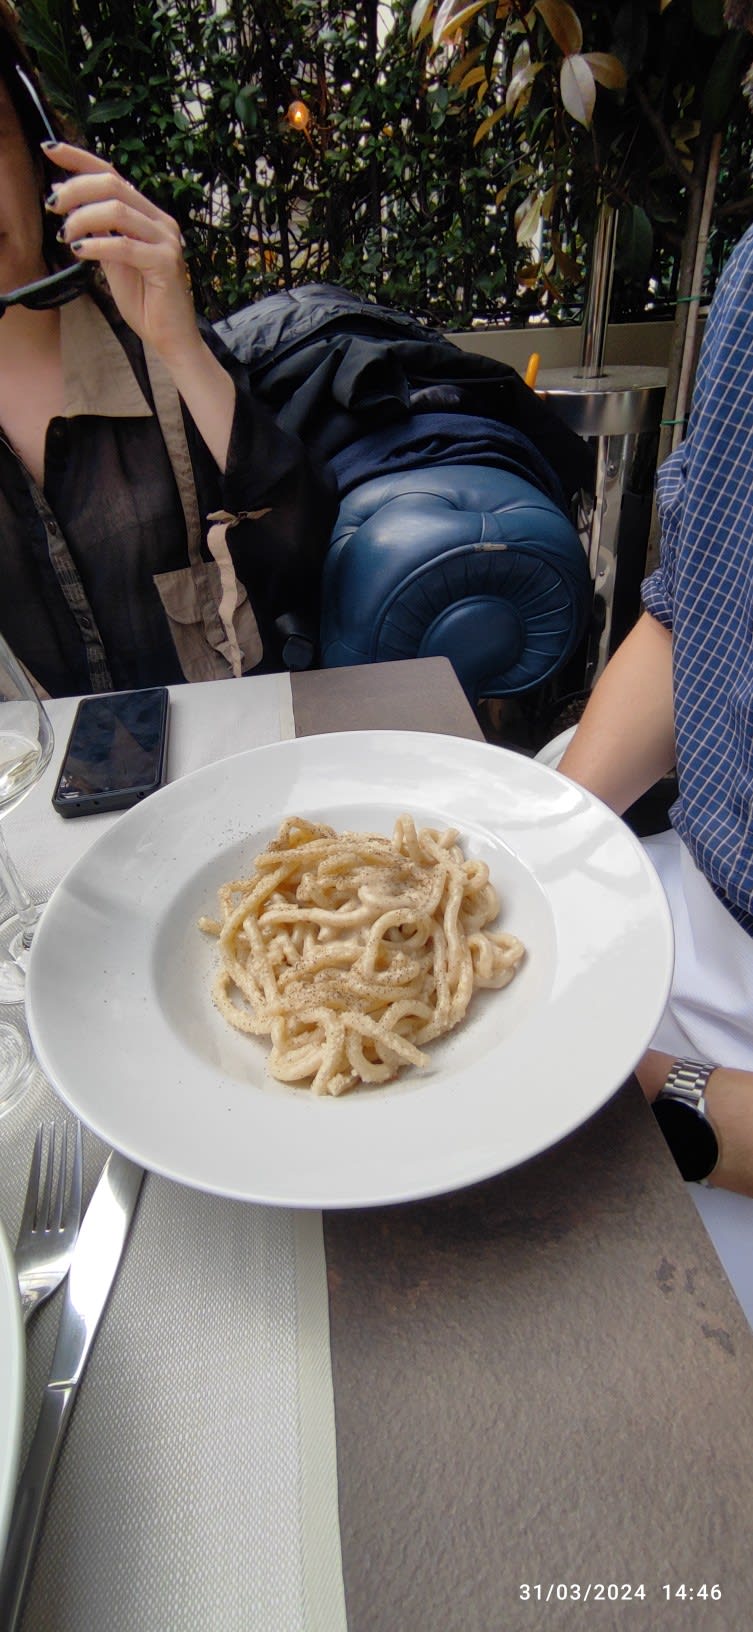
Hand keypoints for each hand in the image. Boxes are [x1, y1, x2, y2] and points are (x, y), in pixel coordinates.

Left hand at [43, 141, 200, 367]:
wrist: (171, 338)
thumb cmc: (145, 302)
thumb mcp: (114, 261)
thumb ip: (99, 232)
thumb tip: (70, 203)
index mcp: (148, 216)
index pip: (112, 175)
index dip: (80, 159)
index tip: (50, 150)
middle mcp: (160, 221)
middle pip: (113, 185)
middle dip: (76, 190)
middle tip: (52, 205)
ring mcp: (167, 240)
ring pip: (117, 210)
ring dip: (83, 218)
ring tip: (66, 235)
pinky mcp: (166, 262)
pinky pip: (124, 246)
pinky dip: (97, 245)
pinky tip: (79, 252)